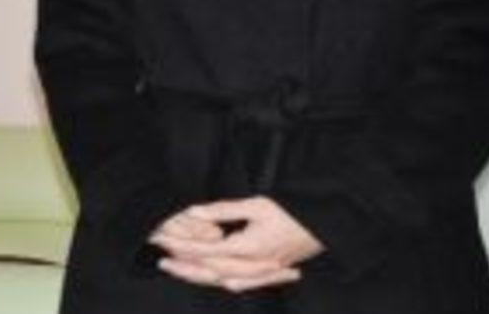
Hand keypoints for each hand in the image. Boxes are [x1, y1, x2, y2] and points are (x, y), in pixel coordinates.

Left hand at [150, 197, 321, 292]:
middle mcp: (253, 266)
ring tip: (180, 271)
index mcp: (247, 248)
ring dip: (200, 277)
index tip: (164, 242)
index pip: (206, 251)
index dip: (183, 248)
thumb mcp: (257, 204)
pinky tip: (221, 283)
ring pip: (225, 280)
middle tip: (163, 261)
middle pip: (211, 271)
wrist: (325, 227)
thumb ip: (223, 210)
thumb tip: (194, 212)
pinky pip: (246, 284)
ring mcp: (263, 273)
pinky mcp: (271, 272)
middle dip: (184, 267)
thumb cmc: (293, 213)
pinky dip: (228, 284)